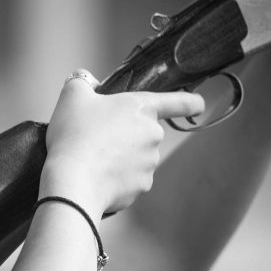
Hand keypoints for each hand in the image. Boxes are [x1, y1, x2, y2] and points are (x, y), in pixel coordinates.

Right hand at [41, 69, 204, 217]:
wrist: (72, 180)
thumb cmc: (74, 134)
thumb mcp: (72, 96)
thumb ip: (81, 82)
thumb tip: (85, 82)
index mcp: (141, 109)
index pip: (178, 101)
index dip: (190, 102)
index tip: (198, 105)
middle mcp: (152, 136)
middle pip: (144, 132)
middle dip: (125, 134)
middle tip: (96, 136)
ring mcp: (148, 165)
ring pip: (135, 157)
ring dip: (119, 157)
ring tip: (91, 158)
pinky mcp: (140, 188)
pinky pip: (128, 179)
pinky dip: (115, 178)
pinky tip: (95, 176)